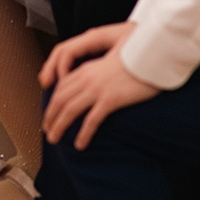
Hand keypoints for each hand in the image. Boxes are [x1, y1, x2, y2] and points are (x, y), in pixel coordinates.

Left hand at [40, 22, 155, 148]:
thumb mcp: (110, 63)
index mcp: (86, 69)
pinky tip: (80, 144)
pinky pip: (91, 120)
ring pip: (69, 110)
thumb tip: (92, 90)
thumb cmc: (135, 59)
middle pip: (59, 99)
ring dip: (59, 126)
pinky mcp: (110, 99)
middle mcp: (87, 78)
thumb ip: (98, 73)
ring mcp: (97, 88)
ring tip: (55, 139)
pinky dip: (83, 134)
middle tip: (47, 131)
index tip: (50, 115)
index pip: (61, 88)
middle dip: (50, 116)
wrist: (152, 55)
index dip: (52, 103)